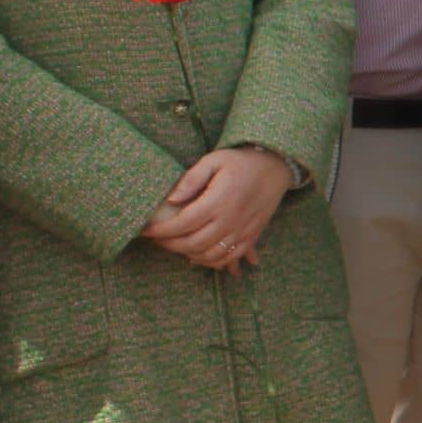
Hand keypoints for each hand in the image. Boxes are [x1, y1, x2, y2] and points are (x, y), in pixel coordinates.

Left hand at [148, 147, 289, 271]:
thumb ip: (191, 179)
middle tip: (156, 239)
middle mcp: (231, 219)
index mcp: (219, 200)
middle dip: (169, 245)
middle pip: (194, 243)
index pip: (183, 223)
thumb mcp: (213, 160)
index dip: (161, 231)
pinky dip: (211, 262)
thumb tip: (171, 199)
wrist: (276, 167)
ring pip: (210, 254)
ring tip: (173, 246)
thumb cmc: (241, 162)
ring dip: (188, 254)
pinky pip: (229, 257)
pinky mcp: (252, 236)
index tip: (145, 231)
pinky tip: (197, 257)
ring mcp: (243, 230)